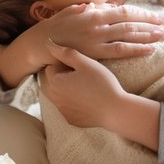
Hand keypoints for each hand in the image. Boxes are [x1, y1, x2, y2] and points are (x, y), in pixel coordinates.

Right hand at [37, 2, 162, 61]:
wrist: (42, 43)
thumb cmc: (57, 26)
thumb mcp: (71, 11)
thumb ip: (86, 8)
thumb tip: (98, 7)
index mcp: (94, 13)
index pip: (123, 11)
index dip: (141, 13)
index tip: (153, 15)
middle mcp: (98, 25)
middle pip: (129, 23)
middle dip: (148, 23)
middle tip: (163, 24)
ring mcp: (98, 40)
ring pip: (128, 36)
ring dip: (146, 36)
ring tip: (161, 35)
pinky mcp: (96, 53)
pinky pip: (120, 52)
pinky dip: (136, 50)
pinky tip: (149, 49)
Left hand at [42, 41, 160, 148]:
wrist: (115, 111)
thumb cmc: (102, 84)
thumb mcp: (86, 63)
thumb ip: (66, 53)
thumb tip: (48, 43)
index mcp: (55, 82)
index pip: (51, 67)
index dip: (63, 63)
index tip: (78, 64)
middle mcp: (55, 98)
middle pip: (51, 82)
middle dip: (61, 75)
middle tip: (80, 74)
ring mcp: (62, 110)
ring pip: (58, 95)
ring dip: (65, 89)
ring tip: (83, 85)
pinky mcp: (71, 119)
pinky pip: (66, 107)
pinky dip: (72, 102)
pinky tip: (86, 99)